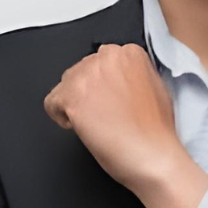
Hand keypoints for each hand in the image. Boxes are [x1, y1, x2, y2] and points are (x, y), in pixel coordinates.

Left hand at [43, 43, 182, 192]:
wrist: (152, 154)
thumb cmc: (156, 131)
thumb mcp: (155, 87)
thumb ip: (133, 74)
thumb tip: (116, 80)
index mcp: (130, 54)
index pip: (102, 61)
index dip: (104, 84)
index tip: (110, 98)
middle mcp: (107, 58)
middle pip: (82, 70)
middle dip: (88, 91)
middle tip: (103, 113)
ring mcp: (88, 76)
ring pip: (65, 85)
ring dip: (75, 103)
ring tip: (95, 122)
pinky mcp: (72, 97)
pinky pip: (51, 102)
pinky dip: (60, 116)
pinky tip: (80, 126)